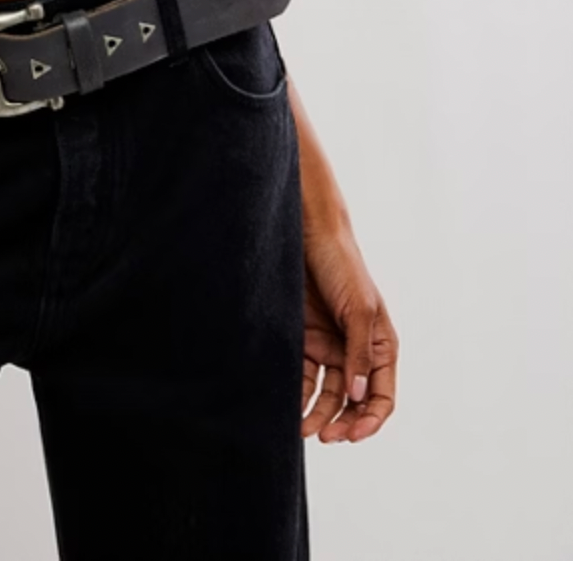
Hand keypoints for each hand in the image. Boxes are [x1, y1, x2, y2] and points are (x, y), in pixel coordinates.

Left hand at [301, 219, 398, 442]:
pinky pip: (304, 377)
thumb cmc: (342, 266)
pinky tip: (290, 407)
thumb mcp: (359, 310)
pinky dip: (299, 395)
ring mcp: (330, 348)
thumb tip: (357, 396)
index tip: (353, 435)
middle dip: (342, 423)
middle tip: (325, 437)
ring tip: (303, 429)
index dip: (370, 419)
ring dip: (318, 415)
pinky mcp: (305, 341)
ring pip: (327, 395)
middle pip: (353, 402)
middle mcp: (356, 353)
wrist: (308, 235)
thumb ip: (359, 353)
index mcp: (380, 347)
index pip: (382, 396)